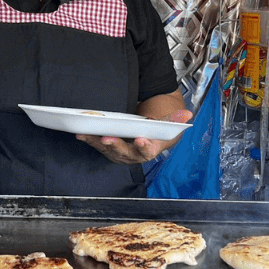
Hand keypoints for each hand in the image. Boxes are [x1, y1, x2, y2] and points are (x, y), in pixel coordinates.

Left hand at [76, 109, 192, 164]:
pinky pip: (99, 146)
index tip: (141, 139)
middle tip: (108, 139)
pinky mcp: (110, 150)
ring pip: (109, 150)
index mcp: (150, 149)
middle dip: (116, 146)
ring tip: (89, 135)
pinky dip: (90, 140)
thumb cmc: (157, 131)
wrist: (150, 137)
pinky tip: (81, 134)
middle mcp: (135, 155)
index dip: (144, 146)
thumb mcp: (167, 124)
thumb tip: (187, 114)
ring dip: (98, 143)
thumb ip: (175, 119)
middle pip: (125, 152)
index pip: (148, 150)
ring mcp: (121, 153)